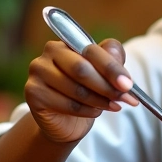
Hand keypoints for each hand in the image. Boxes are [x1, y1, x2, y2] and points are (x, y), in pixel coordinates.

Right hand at [24, 38, 138, 143]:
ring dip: (101, 101)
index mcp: (69, 41)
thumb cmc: (88, 90)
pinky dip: (88, 111)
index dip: (112, 68)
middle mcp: (50, 52)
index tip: (129, 85)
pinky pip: (67, 104)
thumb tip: (120, 66)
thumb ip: (113, 62)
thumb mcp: (104, 74)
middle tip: (126, 98)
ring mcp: (38, 71)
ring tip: (114, 106)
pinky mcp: (32, 93)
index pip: (91, 51)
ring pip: (76, 89)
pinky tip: (96, 112)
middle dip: (107, 86)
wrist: (66, 120)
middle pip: (81, 69)